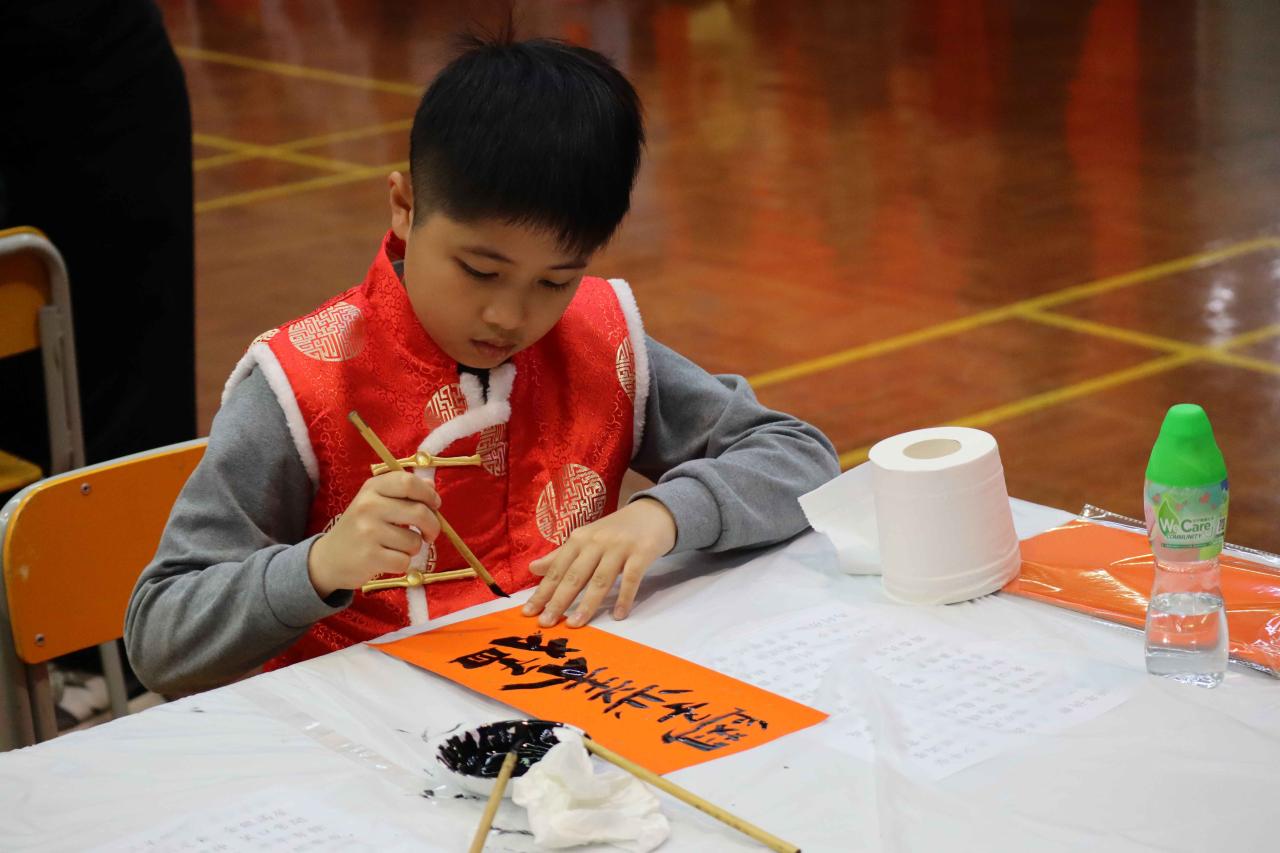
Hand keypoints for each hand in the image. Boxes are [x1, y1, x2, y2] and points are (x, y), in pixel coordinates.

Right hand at [307, 472, 440, 597]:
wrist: (328, 558)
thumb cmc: (359, 528)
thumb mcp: (375, 502)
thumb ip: (403, 492)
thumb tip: (432, 484)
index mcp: (372, 488)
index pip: (408, 482)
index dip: (428, 494)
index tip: (435, 505)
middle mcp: (368, 506)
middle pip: (419, 512)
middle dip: (433, 526)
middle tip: (430, 534)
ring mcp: (368, 532)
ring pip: (414, 541)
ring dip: (413, 548)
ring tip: (397, 547)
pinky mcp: (369, 557)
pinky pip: (404, 561)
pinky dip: (402, 564)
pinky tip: (388, 560)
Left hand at [522, 498, 676, 627]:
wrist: (653, 513)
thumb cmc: (616, 530)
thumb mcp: (586, 539)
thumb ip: (560, 556)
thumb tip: (532, 568)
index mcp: (579, 539)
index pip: (557, 569)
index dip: (542, 592)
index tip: (528, 612)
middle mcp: (596, 541)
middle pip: (575, 576)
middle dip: (558, 601)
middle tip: (546, 623)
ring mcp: (620, 547)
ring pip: (600, 579)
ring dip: (587, 604)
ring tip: (575, 624)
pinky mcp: (642, 552)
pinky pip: (631, 578)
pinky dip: (625, 597)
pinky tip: (619, 615)